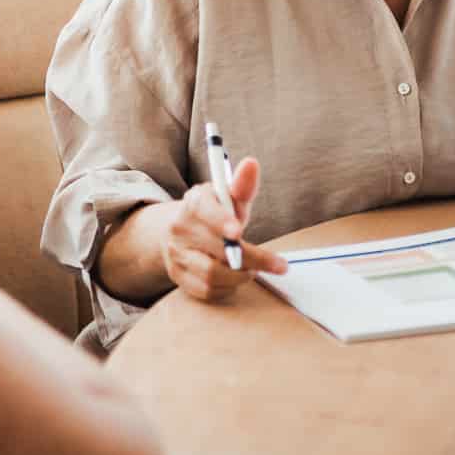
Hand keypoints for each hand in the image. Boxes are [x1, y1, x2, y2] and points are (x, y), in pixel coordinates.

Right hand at [162, 157, 288, 301]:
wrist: (183, 232)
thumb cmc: (216, 213)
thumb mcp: (229, 197)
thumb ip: (243, 185)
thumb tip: (252, 163)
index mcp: (194, 202)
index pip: (204, 211)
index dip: (221, 221)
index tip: (238, 232)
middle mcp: (179, 228)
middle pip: (216, 249)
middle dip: (252, 259)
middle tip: (278, 264)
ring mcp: (176, 254)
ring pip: (211, 274)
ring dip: (241, 275)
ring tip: (254, 269)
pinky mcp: (178, 276)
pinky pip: (206, 290)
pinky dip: (228, 288)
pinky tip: (237, 278)